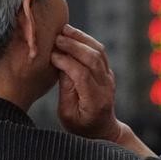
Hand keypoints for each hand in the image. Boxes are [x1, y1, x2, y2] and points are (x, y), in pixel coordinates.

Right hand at [51, 25, 155, 157]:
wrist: (101, 129)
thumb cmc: (80, 125)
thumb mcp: (67, 114)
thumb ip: (65, 90)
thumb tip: (60, 65)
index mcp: (95, 101)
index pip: (82, 74)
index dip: (65, 62)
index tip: (51, 56)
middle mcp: (106, 86)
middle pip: (93, 58)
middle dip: (74, 45)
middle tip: (56, 38)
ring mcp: (109, 77)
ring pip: (99, 51)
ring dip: (81, 38)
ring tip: (64, 30)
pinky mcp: (107, 71)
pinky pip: (99, 51)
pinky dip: (85, 40)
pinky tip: (72, 35)